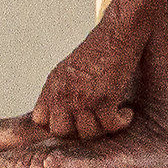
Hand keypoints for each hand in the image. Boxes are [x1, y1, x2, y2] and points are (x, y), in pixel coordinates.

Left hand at [30, 18, 139, 139]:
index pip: (41, 121)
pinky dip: (121, 122)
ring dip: (104, 129)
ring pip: (87, 133)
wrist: (118, 34)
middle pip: (61, 132)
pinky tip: (126, 113)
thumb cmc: (100, 48)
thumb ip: (62, 90)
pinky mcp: (104, 98)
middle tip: (96, 123)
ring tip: (115, 117)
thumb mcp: (69, 69)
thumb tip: (64, 109)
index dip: (58, 125)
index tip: (75, 122)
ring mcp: (82, 98)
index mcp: (53, 86)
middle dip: (79, 132)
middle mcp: (63, 94)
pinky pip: (110, 126)